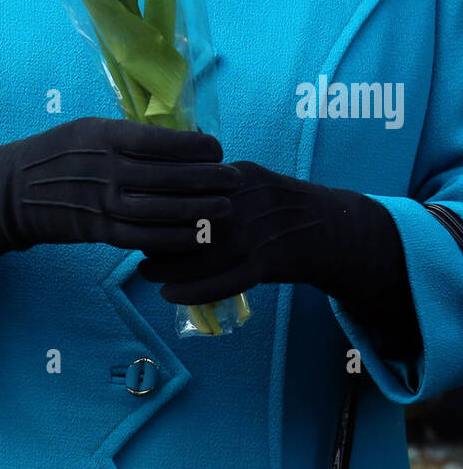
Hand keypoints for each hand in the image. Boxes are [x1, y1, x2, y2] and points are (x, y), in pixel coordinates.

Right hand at [0, 114, 241, 256]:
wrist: (16, 190)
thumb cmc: (59, 152)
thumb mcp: (89, 128)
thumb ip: (128, 134)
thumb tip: (177, 139)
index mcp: (103, 136)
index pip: (157, 141)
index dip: (192, 147)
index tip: (216, 148)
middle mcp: (104, 169)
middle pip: (166, 176)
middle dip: (206, 178)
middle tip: (233, 177)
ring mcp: (100, 202)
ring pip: (159, 210)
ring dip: (197, 211)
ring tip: (225, 207)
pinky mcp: (98, 231)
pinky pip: (143, 239)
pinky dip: (172, 238)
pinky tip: (196, 234)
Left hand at [137, 160, 400, 305]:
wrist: (331, 228)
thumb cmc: (281, 203)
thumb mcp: (249, 178)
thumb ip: (214, 182)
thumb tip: (168, 184)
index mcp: (237, 176)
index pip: (188, 187)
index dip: (159, 203)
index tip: (136, 212)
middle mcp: (244, 203)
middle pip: (190, 221)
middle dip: (158, 236)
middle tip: (136, 246)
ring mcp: (256, 234)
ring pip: (203, 254)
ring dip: (168, 266)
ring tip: (147, 271)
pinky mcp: (266, 263)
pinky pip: (224, 281)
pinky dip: (194, 290)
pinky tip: (170, 293)